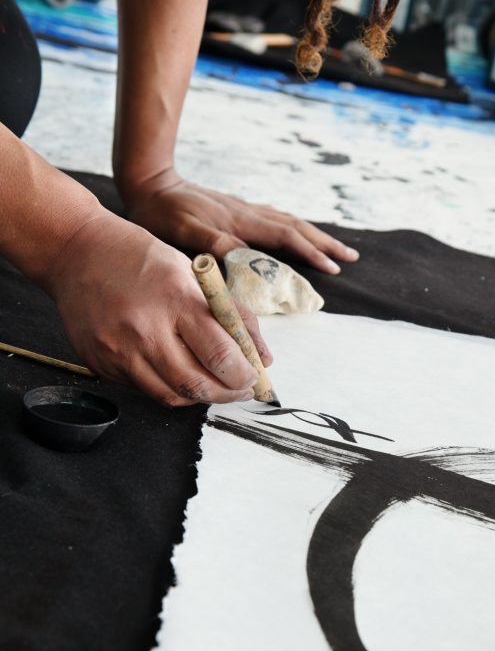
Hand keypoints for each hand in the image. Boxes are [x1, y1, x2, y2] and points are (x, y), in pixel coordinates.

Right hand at [47, 210, 271, 405]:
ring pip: (172, 396)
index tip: (254, 376)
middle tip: (241, 389)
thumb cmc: (139, 258)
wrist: (77, 253)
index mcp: (176, 299)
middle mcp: (146, 329)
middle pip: (198, 385)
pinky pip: (146, 390)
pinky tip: (181, 374)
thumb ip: (231, 314)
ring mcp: (120, 351)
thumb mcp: (193, 273)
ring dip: (201, 397)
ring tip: (215, 385)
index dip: (244, 375)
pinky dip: (171, 388)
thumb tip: (261, 355)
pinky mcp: (102, 364)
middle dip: (229, 393)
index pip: (221, 355)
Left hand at [120, 170, 359, 274]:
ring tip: (334, 247)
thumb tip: (247, 257)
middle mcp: (248, 214)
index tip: (333, 269)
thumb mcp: (184, 232)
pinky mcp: (236, 211)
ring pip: (289, 223)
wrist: (150, 183)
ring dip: (314, 236)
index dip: (311, 254)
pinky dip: (294, 229)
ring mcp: (244, 211)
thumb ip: (214, 244)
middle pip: (297, 228)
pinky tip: (296, 233)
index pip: (286, 238)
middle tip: (351, 257)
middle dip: (325, 244)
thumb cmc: (163, 213)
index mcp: (241, 222)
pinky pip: (276, 220)